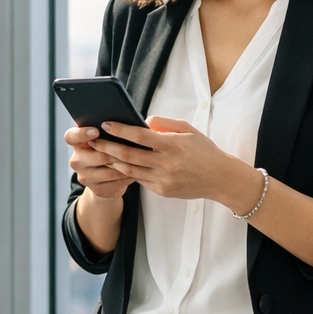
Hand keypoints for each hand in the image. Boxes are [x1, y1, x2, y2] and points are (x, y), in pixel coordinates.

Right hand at [64, 124, 132, 198]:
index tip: (96, 131)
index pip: (70, 136)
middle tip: (130, 148)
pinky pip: (115, 182)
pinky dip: (127, 176)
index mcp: (77, 143)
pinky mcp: (95, 189)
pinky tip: (137, 171)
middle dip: (115, 152)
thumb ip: (114, 129)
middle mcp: (76, 160)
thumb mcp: (108, 138)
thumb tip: (141, 121)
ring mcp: (84, 176)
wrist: (107, 180)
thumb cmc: (111, 151)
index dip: (82, 133)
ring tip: (139, 159)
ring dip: (125, 165)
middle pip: (95, 156)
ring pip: (108, 170)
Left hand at [91, 117, 262, 214]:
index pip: (140, 136)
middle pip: (129, 155)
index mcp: (174, 145)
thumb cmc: (203, 150)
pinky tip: (116, 164)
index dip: (120, 130)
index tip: (106, 124)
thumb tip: (142, 122)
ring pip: (130, 170)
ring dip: (112, 161)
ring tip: (99, 152)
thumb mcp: (188, 130)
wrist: (220, 178)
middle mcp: (167, 164)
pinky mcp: (162, 191)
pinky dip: (127, 172)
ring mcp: (164, 180)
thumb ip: (164, 124)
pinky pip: (139, 180)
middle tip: (92, 141)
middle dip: (107, 147)